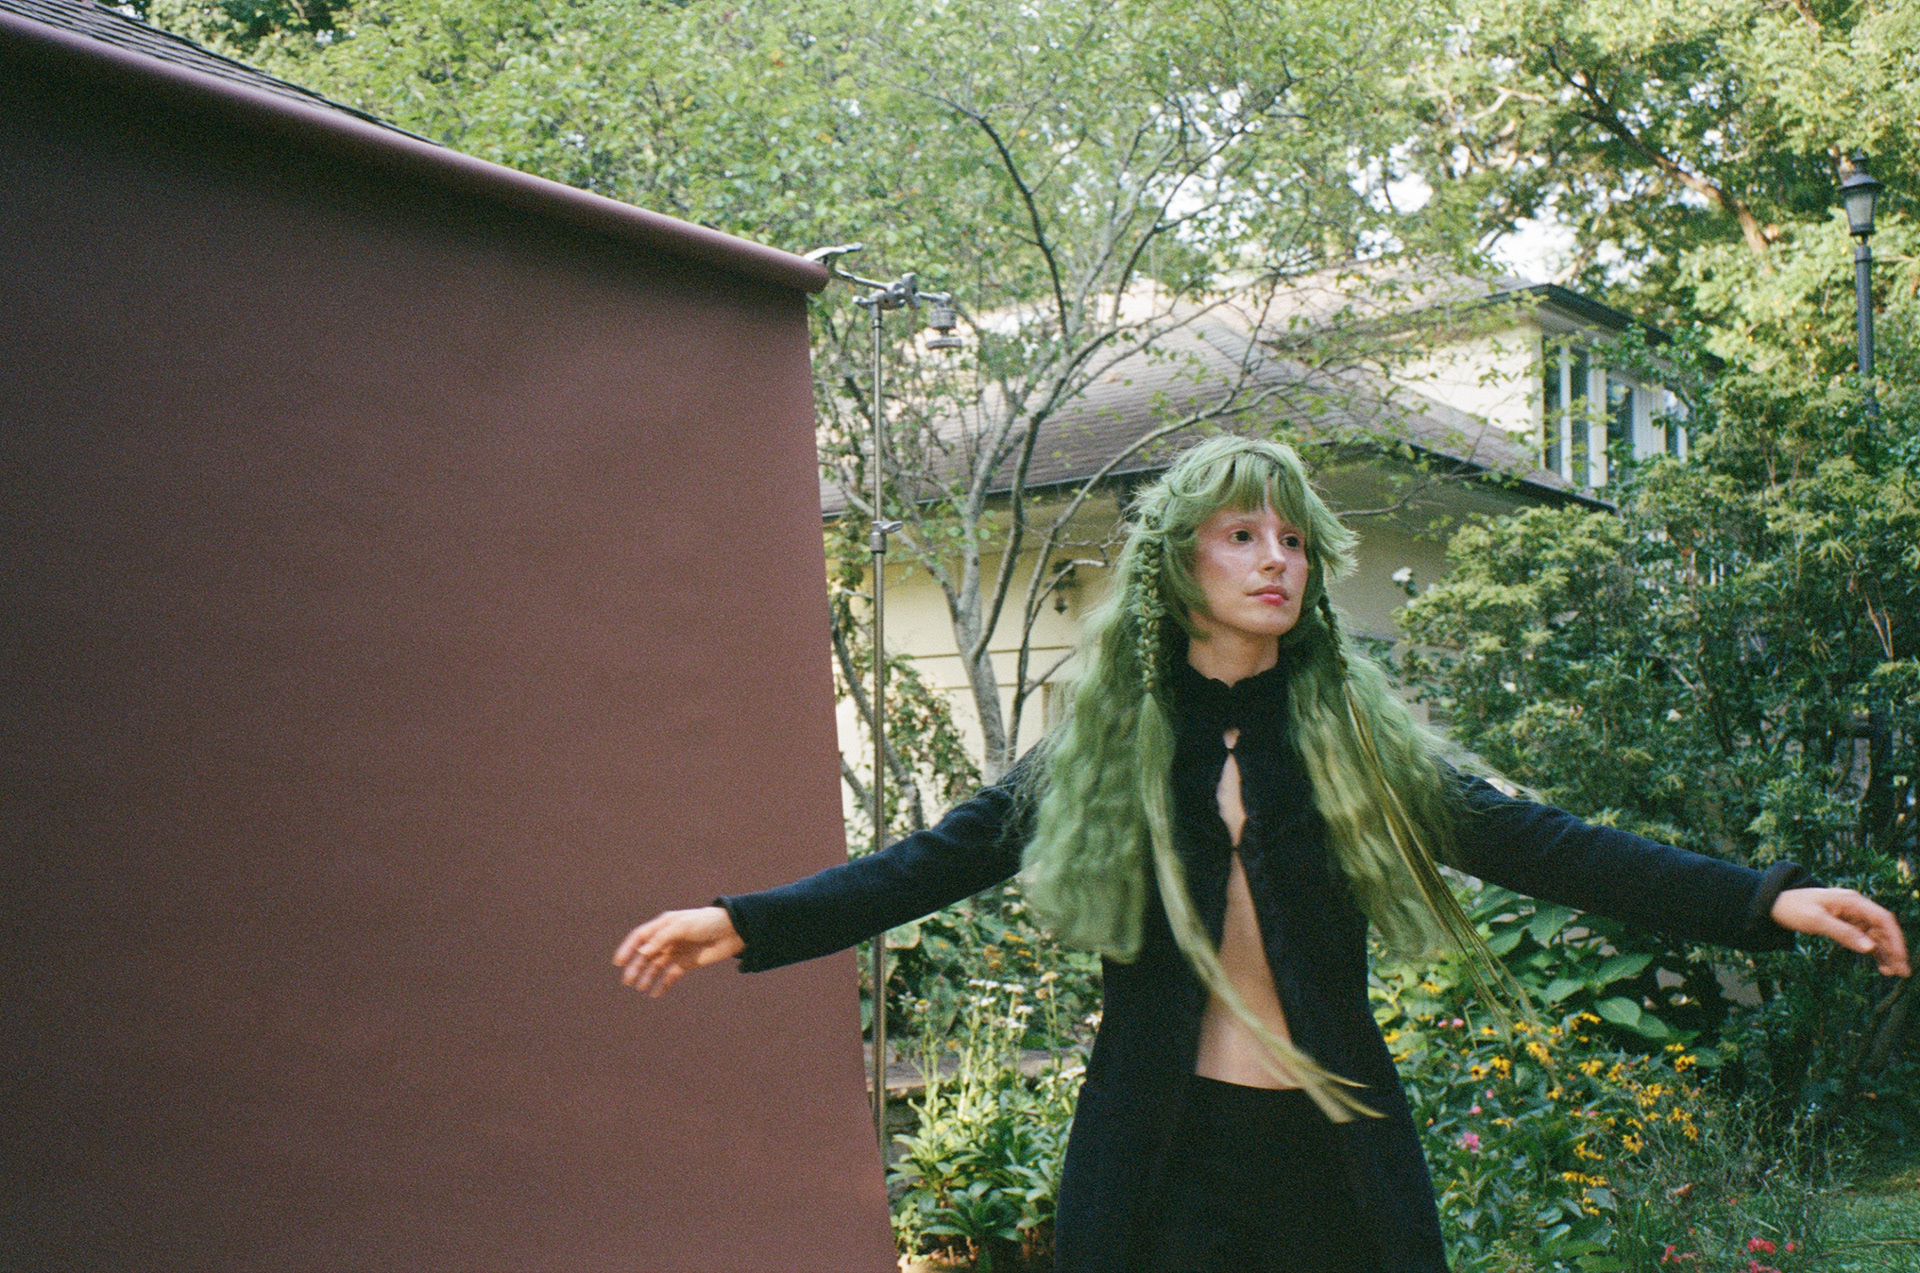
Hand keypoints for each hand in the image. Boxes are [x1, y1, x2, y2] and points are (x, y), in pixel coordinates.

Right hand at [612, 906, 745, 996]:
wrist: (733, 930)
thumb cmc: (706, 922)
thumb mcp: (682, 926)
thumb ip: (661, 939)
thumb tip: (641, 953)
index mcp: (664, 925)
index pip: (640, 937)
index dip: (627, 948)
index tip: (618, 963)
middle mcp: (667, 939)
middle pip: (646, 954)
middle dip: (635, 967)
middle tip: (627, 981)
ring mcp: (677, 951)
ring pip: (656, 966)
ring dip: (647, 976)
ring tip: (639, 987)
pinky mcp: (687, 963)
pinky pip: (671, 975)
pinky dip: (663, 984)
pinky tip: (655, 993)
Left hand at [1770, 888, 1910, 976]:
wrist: (1775, 904)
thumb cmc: (1793, 908)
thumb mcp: (1816, 920)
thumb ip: (1843, 933)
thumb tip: (1870, 948)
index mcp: (1852, 901)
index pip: (1883, 919)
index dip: (1895, 938)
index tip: (1901, 957)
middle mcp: (1856, 908)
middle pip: (1883, 929)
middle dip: (1894, 949)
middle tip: (1903, 972)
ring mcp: (1852, 916)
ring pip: (1877, 936)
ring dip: (1886, 953)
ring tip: (1894, 973)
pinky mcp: (1846, 925)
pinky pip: (1865, 939)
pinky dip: (1874, 952)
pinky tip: (1882, 966)